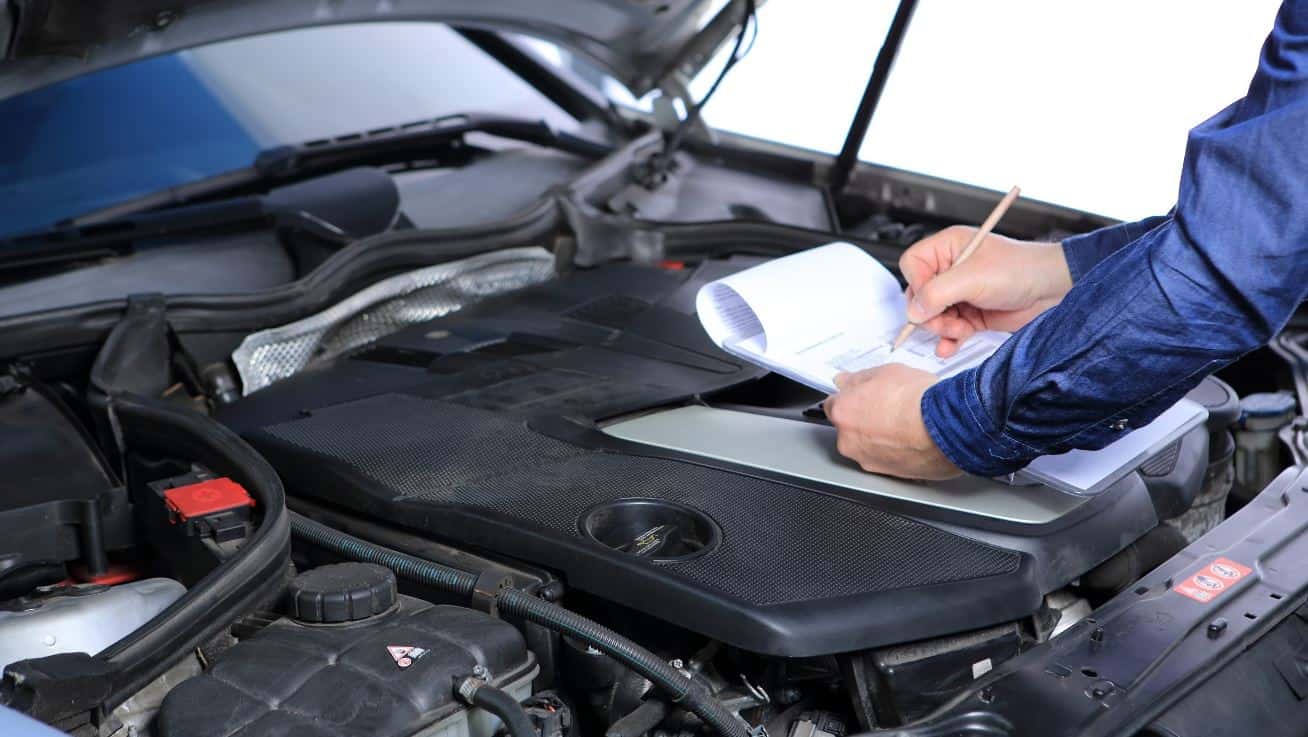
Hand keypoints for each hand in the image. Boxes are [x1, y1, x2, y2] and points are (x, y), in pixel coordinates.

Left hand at [823, 364, 960, 479]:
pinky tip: (912, 440)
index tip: (859, 397)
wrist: (946, 427)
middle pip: (849, 429)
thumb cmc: (917, 400)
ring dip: (880, 439)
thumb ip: (858, 379)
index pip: (833, 406)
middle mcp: (850, 442)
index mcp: (843, 413)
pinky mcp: (891, 475)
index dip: (849, 399)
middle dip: (864, 421)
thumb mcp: (885, 371)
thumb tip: (846, 381)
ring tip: (905, 425)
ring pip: (869, 447)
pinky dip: (897, 452)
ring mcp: (869, 461)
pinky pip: (889, 460)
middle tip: (888, 409)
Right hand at [900, 225, 1072, 356]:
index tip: (929, 301)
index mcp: (947, 248)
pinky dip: (948, 340)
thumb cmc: (1021, 269)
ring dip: (942, 329)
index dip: (916, 285)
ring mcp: (960, 293)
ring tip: (959, 330)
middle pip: (919, 296)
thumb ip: (937, 294)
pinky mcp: (970, 314)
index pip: (912, 265)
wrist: (1052, 290)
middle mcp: (950, 270)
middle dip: (931, 314)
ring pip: (932, 316)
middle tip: (947, 321)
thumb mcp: (973, 278)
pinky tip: (950, 346)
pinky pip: (948, 330)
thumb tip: (913, 312)